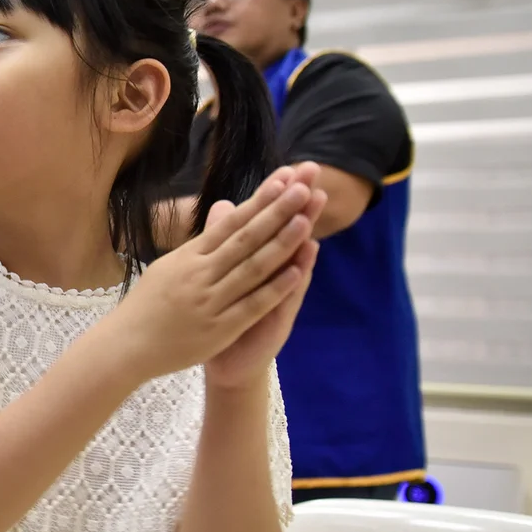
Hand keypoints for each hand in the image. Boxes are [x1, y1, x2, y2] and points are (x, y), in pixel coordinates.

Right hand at [105, 163, 322, 384]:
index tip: (283, 179)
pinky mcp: (219, 329)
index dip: (258, 202)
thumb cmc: (147, 306)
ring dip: (281, 243)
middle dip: (276, 212)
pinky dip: (275, 289)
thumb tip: (223, 209)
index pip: (230, 223)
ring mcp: (210, 301)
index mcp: (188, 257)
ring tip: (306, 219)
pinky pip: (251, 305)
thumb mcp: (169, 266)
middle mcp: (200, 274)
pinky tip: (296, 272)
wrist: (126, 346)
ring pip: (252, 268)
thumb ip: (201, 241)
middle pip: (245, 239)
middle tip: (303, 186)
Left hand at [204, 186, 324, 389]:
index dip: (277, 196)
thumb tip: (222, 205)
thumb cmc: (222, 316)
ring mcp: (278, 294)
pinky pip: (288, 294)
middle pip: (287, 231)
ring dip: (303, 229)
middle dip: (298, 202)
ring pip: (292, 258)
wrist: (226, 364)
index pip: (269, 222)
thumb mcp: (217, 274)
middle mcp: (273, 273)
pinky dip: (297, 275)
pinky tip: (307, 255)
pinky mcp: (278, 318)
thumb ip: (223, 240)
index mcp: (256, 260)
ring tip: (314, 202)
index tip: (286, 167)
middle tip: (312, 172)